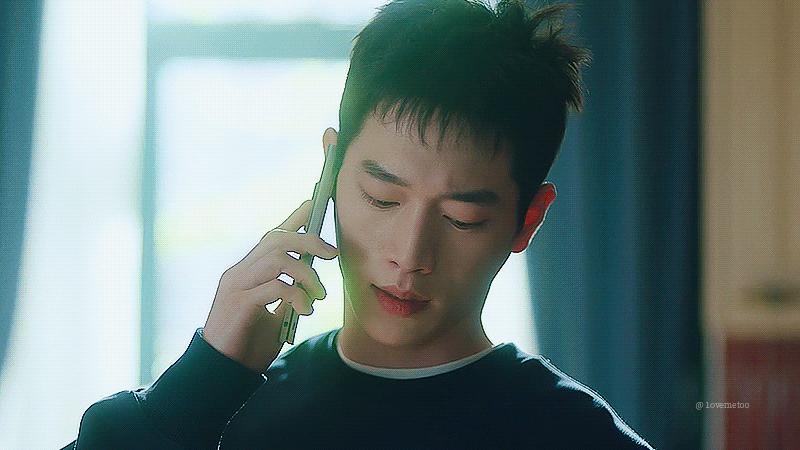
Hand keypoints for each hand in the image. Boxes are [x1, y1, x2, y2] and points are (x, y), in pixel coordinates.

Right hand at [202, 200, 338, 372]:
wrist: (224, 371)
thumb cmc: (249, 342)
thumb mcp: (275, 314)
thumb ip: (287, 293)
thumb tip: (311, 277)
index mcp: (248, 271)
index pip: (272, 235)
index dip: (295, 218)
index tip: (316, 202)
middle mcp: (239, 272)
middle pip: (276, 240)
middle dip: (309, 241)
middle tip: (332, 254)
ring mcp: (236, 285)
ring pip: (277, 259)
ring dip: (306, 274)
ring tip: (319, 296)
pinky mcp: (238, 303)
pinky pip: (274, 286)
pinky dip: (296, 295)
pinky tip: (304, 311)